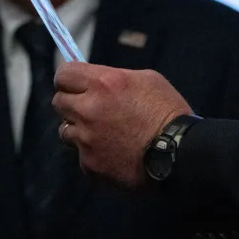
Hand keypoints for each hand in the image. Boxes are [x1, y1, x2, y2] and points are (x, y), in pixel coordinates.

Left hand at [53, 63, 192, 188]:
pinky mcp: (89, 164)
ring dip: (79, 129)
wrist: (179, 153)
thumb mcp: (147, 80)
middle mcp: (89, 109)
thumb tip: (96, 81)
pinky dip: (93, 152)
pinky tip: (115, 151)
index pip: (63, 74)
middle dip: (72, 103)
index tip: (74, 83)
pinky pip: (81, 154)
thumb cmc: (168, 112)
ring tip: (105, 132)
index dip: (68, 78)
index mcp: (103, 83)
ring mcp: (86, 139)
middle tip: (90, 108)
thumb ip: (114, 78)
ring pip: (65, 131)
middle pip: (59, 102)